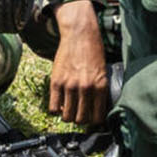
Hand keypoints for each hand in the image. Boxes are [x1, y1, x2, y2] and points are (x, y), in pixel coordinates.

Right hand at [49, 0, 108, 123]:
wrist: (80, 34)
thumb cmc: (93, 51)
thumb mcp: (103, 71)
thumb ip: (99, 90)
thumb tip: (96, 109)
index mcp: (100, 86)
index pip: (97, 117)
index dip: (94, 121)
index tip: (91, 120)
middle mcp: (85, 88)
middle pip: (81, 119)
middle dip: (80, 120)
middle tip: (80, 114)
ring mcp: (69, 85)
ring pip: (67, 116)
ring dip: (68, 116)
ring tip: (70, 110)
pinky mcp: (56, 82)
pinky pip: (53, 107)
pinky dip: (56, 110)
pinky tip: (60, 104)